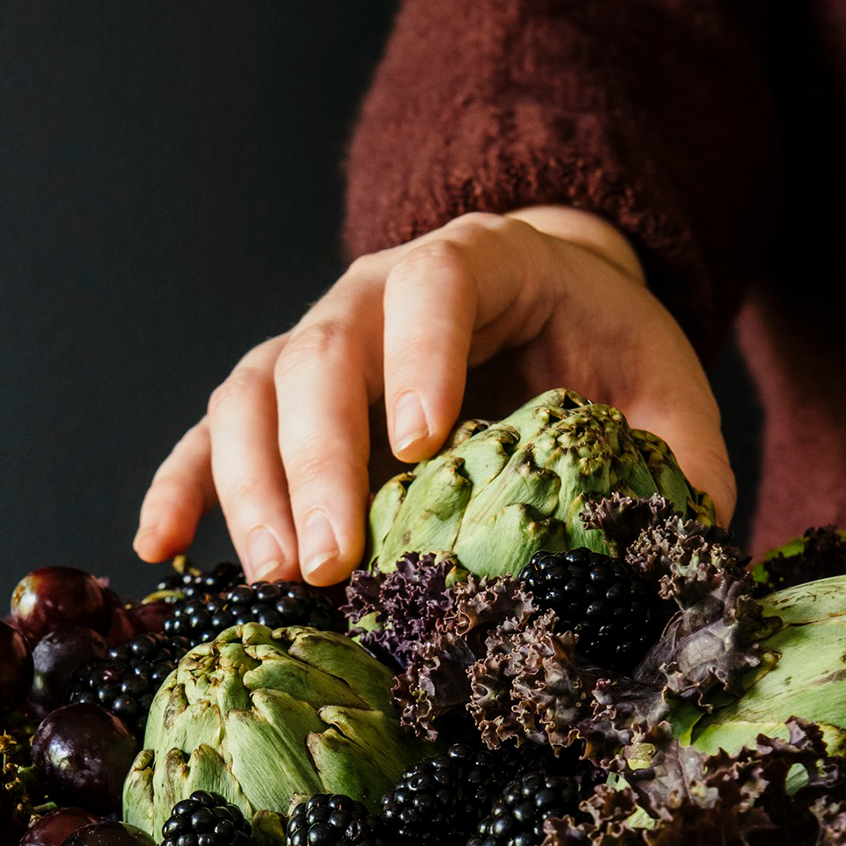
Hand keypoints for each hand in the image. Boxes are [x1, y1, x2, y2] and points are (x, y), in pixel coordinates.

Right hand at [135, 206, 734, 584]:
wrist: (535, 301)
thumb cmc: (592, 346)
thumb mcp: (656, 384)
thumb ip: (675, 452)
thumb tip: (685, 544)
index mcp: (472, 265)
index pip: (434, 291)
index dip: (421, 359)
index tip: (420, 444)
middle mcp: (370, 294)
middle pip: (318, 359)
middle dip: (318, 464)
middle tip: (332, 564)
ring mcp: (309, 343)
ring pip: (247, 396)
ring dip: (247, 490)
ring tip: (275, 580)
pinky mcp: (273, 398)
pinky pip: (209, 436)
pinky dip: (180, 487)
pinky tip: (159, 549)